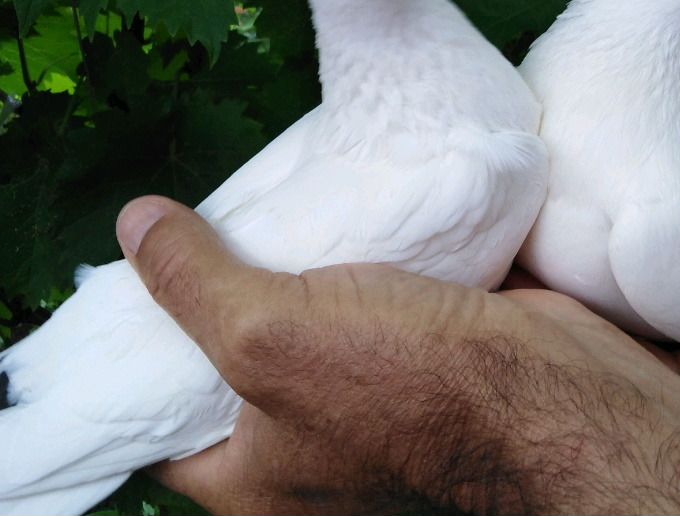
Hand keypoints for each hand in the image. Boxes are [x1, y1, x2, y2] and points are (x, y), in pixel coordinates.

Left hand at [116, 196, 679, 514]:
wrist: (561, 398)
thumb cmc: (408, 392)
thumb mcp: (271, 338)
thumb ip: (194, 285)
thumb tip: (130, 227)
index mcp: (254, 481)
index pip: (160, 424)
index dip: (133, 357)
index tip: (118, 285)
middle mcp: (304, 453)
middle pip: (231, 364)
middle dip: (212, 295)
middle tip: (184, 222)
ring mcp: (364, 401)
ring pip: (301, 325)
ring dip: (284, 267)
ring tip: (248, 198)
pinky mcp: (415, 355)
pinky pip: (359, 303)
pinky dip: (344, 259)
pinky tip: (325, 201)